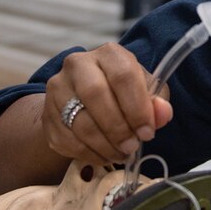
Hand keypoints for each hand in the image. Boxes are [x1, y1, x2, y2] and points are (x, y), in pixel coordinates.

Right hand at [43, 43, 173, 163]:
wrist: (84, 100)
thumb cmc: (122, 93)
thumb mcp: (145, 92)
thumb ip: (157, 102)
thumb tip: (163, 113)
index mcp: (108, 54)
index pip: (123, 75)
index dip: (137, 107)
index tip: (147, 132)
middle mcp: (78, 64)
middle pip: (95, 94)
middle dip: (118, 127)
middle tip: (131, 147)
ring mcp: (58, 88)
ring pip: (79, 122)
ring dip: (104, 145)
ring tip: (121, 154)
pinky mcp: (47, 114)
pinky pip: (67, 140)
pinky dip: (89, 154)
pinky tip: (104, 155)